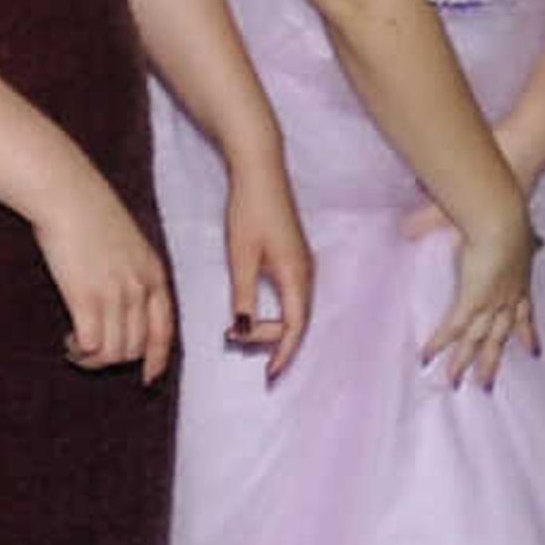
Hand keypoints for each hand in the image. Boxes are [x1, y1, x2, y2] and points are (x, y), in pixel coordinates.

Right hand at [36, 169, 174, 381]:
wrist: (67, 194)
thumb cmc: (91, 214)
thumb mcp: (128, 244)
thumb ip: (133, 274)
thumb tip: (125, 306)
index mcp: (154, 275)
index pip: (164, 330)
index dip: (157, 358)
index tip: (148, 376)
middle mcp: (140, 289)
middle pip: (136, 347)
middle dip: (115, 359)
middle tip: (91, 354)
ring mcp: (115, 294)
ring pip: (113, 352)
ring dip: (93, 359)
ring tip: (76, 348)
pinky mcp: (86, 298)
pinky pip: (91, 346)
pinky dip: (80, 352)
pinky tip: (69, 342)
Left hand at [223, 152, 315, 380]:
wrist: (261, 170)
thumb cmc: (250, 210)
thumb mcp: (241, 257)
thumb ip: (244, 295)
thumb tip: (243, 329)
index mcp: (297, 275)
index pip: (295, 327)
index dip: (282, 353)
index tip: (269, 374)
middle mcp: (307, 273)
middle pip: (298, 321)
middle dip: (272, 340)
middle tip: (237, 340)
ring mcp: (304, 263)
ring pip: (296, 309)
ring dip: (273, 326)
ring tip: (244, 333)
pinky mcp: (296, 256)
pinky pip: (293, 296)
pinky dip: (277, 311)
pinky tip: (256, 312)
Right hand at [414, 200, 538, 390]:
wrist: (502, 211)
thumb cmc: (499, 210)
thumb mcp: (491, 222)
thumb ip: (469, 226)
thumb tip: (433, 226)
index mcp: (518, 277)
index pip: (524, 311)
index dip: (527, 332)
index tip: (534, 352)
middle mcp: (508, 295)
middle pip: (502, 334)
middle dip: (494, 358)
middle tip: (488, 384)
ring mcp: (491, 300)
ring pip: (478, 339)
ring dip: (466, 362)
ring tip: (456, 384)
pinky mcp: (473, 299)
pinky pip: (454, 329)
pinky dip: (440, 343)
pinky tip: (428, 357)